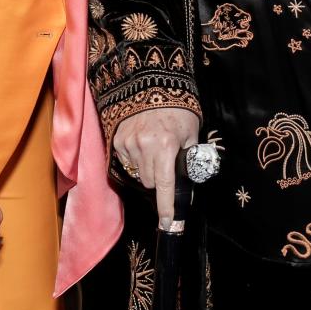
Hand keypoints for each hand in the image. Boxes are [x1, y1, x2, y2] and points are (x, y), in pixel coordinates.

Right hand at [113, 108, 199, 227]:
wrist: (154, 85)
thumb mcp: (191, 133)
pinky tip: (143, 143)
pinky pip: (128, 162)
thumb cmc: (178, 110)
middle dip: (160, 179)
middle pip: (151, 182)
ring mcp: (129, 143)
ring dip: (148, 169)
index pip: (165, 185)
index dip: (166, 207)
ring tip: (155, 148)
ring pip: (139, 174)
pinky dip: (136, 159)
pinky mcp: (119, 139)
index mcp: (166, 146)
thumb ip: (190, 158)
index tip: (168, 223)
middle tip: (167, 162)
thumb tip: (189, 184)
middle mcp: (145, 146)